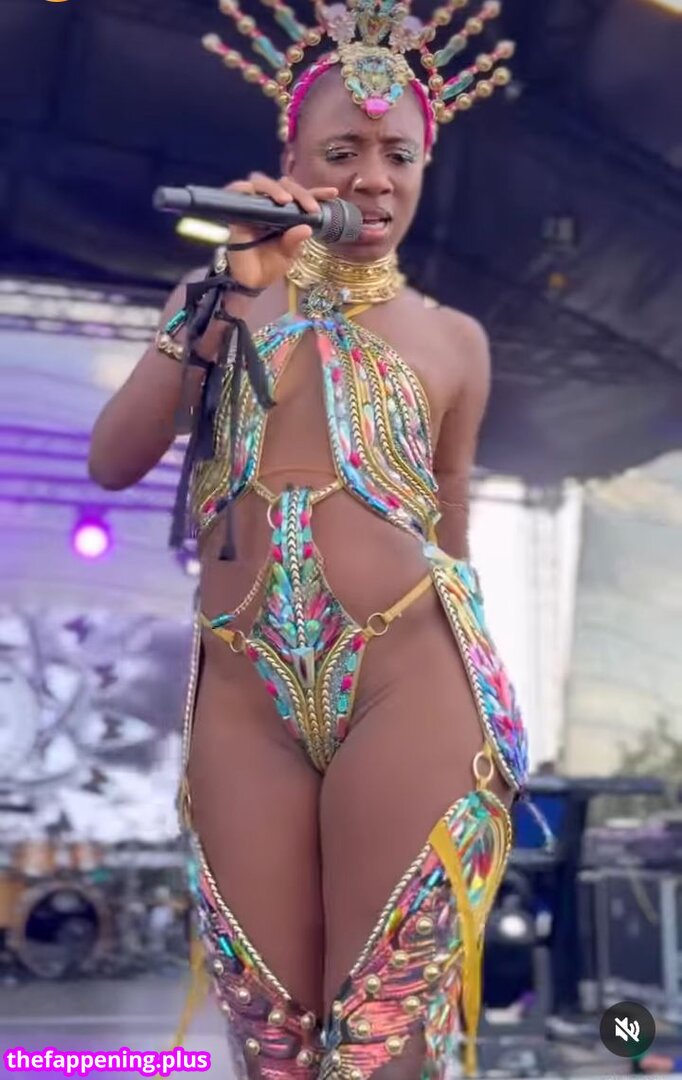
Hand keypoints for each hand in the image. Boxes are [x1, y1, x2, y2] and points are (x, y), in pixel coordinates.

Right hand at [224, 173, 337, 291]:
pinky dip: (243, 189)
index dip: (317, 192)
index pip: (302, 197)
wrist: (250, 281)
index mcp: (288, 213)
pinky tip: (251, 192)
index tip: (333, 193)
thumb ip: (295, 242)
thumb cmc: (270, 266)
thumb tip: (306, 228)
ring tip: (285, 201)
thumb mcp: (288, 256)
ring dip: (274, 188)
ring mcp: (252, 206)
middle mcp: (270, 205)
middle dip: (299, 193)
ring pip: (261, 182)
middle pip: (284, 185)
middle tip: (309, 208)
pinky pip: (236, 192)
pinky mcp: (235, 211)